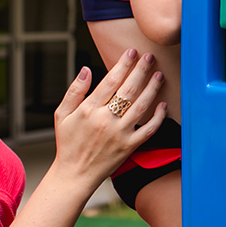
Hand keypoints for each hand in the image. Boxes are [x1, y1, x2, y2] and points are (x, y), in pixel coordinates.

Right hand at [52, 49, 166, 182]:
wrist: (74, 174)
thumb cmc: (68, 143)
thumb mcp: (62, 115)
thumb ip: (74, 91)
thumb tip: (86, 69)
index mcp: (89, 110)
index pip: (110, 81)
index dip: (123, 64)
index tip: (132, 52)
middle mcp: (105, 120)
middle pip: (129, 90)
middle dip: (141, 70)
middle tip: (150, 57)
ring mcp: (119, 134)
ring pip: (141, 107)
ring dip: (152, 89)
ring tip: (159, 75)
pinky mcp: (129, 147)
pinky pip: (148, 130)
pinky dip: (158, 117)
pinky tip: (163, 105)